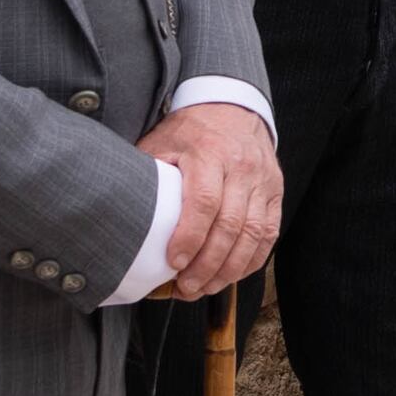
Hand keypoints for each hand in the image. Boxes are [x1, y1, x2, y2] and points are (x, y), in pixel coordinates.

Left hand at [140, 101, 281, 296]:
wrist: (232, 107)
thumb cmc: (190, 132)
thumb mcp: (162, 143)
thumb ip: (147, 176)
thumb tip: (120, 214)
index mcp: (209, 152)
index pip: (204, 201)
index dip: (190, 236)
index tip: (174, 263)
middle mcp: (242, 167)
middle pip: (231, 224)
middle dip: (208, 263)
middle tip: (187, 287)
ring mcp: (263, 181)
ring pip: (253, 234)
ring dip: (230, 269)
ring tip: (206, 288)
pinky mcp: (275, 192)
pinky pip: (269, 233)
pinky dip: (252, 260)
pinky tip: (231, 275)